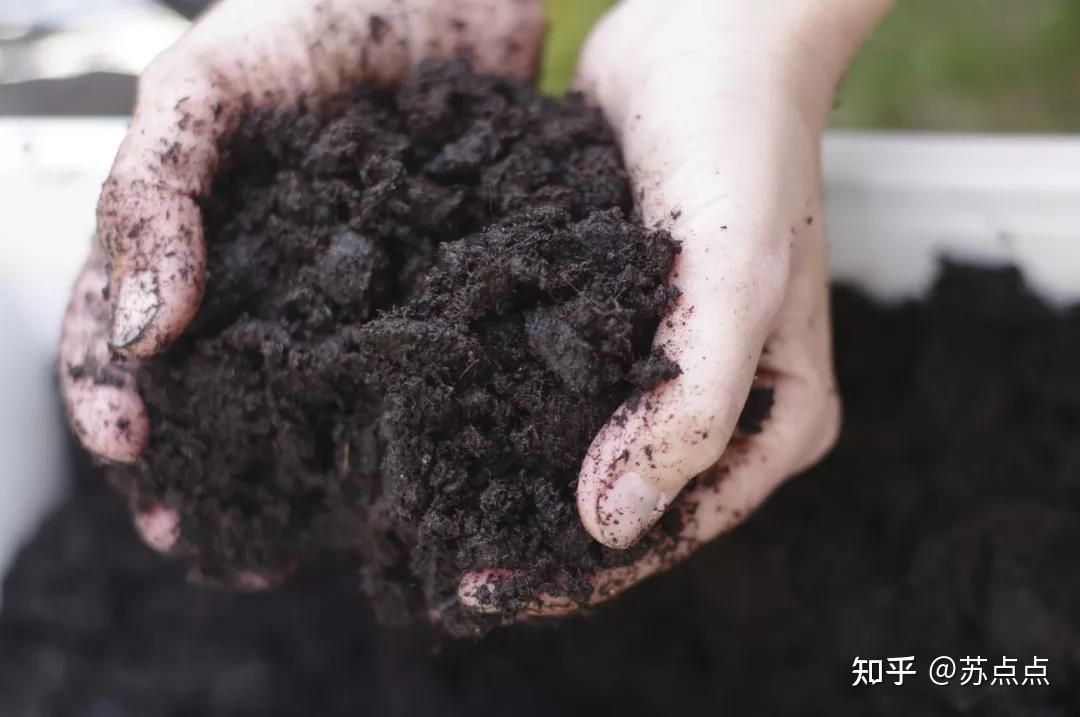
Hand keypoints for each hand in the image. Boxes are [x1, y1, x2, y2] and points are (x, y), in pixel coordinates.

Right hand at [59, 0, 543, 555]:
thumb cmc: (317, 6)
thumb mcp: (206, 82)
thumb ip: (156, 190)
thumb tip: (140, 333)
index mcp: (193, 230)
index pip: (122, 334)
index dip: (114, 403)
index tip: (139, 463)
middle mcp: (264, 270)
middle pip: (212, 389)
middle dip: (203, 469)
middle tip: (210, 543)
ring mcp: (348, 283)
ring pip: (302, 398)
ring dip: (289, 472)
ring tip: (293, 540)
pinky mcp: (430, 285)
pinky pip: (400, 364)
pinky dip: (389, 423)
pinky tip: (397, 470)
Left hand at [460, 0, 893, 616]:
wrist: (708, 37)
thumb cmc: (741, 152)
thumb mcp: (733, 286)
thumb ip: (686, 414)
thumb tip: (606, 528)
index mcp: (776, 418)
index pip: (673, 528)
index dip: (581, 572)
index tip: (485, 589)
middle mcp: (722, 401)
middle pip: (626, 499)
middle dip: (540, 533)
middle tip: (441, 562)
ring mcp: (664, 357)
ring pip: (585, 446)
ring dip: (514, 475)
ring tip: (426, 508)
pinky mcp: (613, 312)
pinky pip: (560, 379)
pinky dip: (507, 404)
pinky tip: (438, 421)